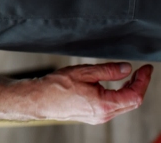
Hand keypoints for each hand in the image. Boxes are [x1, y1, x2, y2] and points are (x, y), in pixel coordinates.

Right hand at [17, 62, 152, 123]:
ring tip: (129, 76)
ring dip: (129, 90)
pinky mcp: (94, 116)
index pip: (134, 95)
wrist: (39, 99)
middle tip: (140, 71)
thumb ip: (108, 70)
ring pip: (123, 105)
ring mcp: (99, 117)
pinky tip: (115, 85)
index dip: (143, 81)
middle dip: (138, 85)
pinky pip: (114, 107)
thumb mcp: (84, 72)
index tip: (145, 69)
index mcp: (104, 104)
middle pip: (132, 102)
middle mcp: (104, 115)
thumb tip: (126, 68)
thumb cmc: (56, 87)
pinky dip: (119, 95)